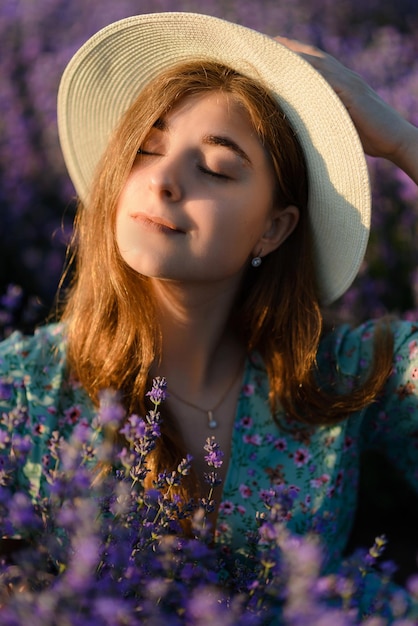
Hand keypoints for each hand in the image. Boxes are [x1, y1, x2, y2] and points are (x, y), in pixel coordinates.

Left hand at [275, 36, 417, 182]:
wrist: (395, 139)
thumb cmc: (370, 136)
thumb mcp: (342, 121)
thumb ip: (326, 114)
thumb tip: (305, 119)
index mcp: (343, 83)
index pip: (317, 63)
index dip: (298, 54)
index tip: (278, 49)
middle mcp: (346, 78)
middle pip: (315, 57)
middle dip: (293, 49)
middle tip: (271, 42)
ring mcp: (350, 83)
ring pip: (319, 65)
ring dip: (298, 59)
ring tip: (277, 53)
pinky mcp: (352, 94)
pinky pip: (328, 81)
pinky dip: (311, 76)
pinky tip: (295, 74)